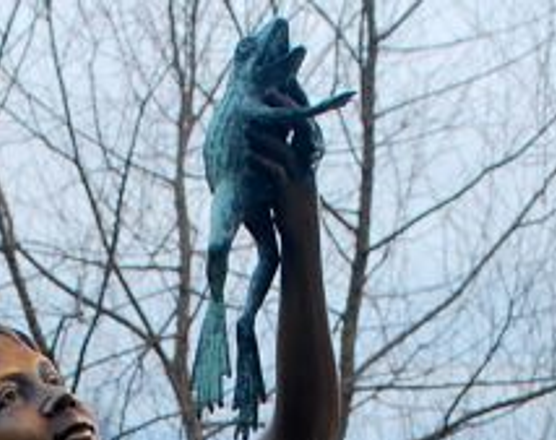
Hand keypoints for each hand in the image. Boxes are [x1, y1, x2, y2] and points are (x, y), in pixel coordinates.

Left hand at [251, 98, 319, 238]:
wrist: (302, 241)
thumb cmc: (291, 210)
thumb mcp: (289, 177)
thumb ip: (280, 157)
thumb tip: (263, 137)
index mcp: (307, 156)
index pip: (304, 120)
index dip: (293, 101)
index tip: (277, 83)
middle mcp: (306, 164)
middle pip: (300, 126)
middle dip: (284, 107)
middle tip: (265, 91)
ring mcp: (299, 179)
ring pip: (285, 150)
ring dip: (266, 136)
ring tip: (248, 124)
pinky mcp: (288, 196)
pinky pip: (277, 174)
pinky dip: (263, 162)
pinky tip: (249, 155)